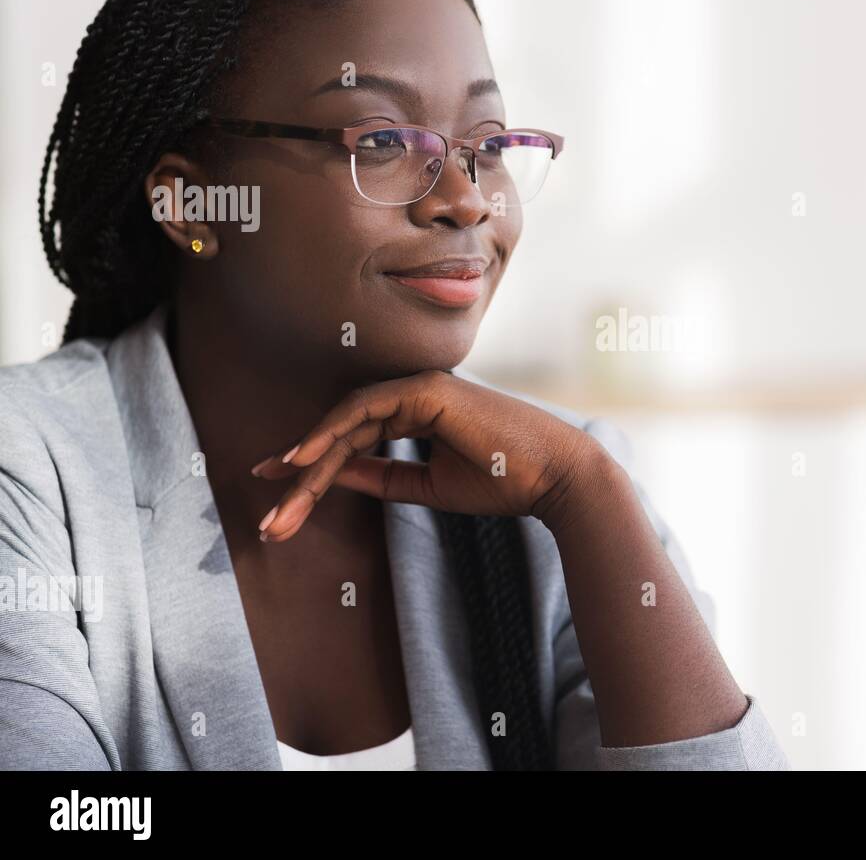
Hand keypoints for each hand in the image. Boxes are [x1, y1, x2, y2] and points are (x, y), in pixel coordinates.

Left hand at [248, 369, 606, 541]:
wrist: (553, 478)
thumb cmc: (502, 482)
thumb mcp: (427, 486)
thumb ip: (380, 476)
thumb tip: (330, 475)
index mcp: (418, 413)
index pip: (353, 435)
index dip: (312, 464)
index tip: (276, 493)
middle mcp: (414, 394)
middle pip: (342, 431)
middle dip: (300, 474)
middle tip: (270, 520)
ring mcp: (420, 388)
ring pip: (346, 422)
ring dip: (308, 462)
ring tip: (278, 499)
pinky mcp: (427, 391)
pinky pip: (365, 410)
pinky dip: (330, 432)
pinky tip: (302, 460)